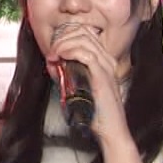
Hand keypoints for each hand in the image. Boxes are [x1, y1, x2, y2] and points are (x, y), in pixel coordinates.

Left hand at [45, 26, 127, 144]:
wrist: (111, 130)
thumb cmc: (96, 113)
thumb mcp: (79, 87)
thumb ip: (67, 73)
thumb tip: (52, 62)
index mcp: (105, 61)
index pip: (86, 34)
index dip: (66, 35)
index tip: (54, 47)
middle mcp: (108, 60)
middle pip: (83, 32)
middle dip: (62, 38)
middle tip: (51, 51)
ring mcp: (107, 67)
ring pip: (83, 40)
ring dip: (63, 44)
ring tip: (53, 55)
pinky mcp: (102, 76)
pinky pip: (86, 54)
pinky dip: (69, 51)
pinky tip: (61, 57)